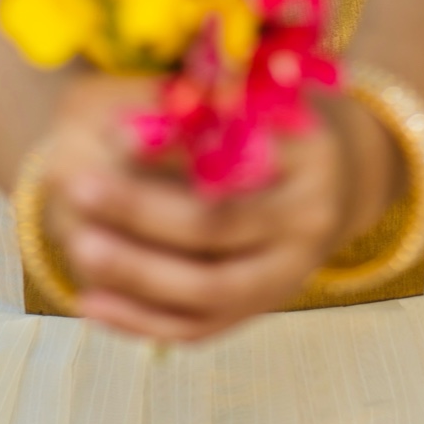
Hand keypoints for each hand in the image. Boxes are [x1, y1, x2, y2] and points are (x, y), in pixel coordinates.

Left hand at [37, 73, 400, 342]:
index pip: (237, 157)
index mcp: (310, 155)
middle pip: (216, 229)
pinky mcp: (262, 308)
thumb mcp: (264, 95)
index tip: (111, 130)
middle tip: (79, 185)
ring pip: (207, 291)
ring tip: (79, 245)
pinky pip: (198, 328)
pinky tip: (90, 302)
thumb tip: (124, 126)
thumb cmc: (285, 118)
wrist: (345, 178)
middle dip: (141, 211)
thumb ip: (208, 108)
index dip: (172, 147)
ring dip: (136, 275)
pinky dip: (141, 320)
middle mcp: (307, 222)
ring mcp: (288, 276)